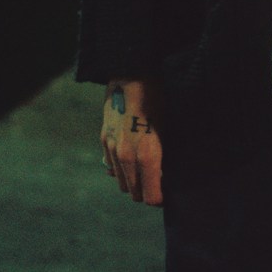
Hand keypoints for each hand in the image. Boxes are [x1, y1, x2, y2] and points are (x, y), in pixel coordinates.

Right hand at [100, 79, 162, 205]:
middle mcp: (127, 157)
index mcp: (147, 156)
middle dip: (146, 191)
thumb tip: (163, 175)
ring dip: (132, 181)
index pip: (151, 197)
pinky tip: (130, 155)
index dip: (160, 198)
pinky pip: (111, 166)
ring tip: (144, 169)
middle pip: (135, 194)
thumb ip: (163, 156)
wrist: (131, 73)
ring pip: (121, 182)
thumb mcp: (167, 128)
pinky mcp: (103, 139)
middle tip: (157, 181)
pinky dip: (120, 167)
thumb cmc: (157, 98)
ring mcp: (112, 149)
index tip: (166, 193)